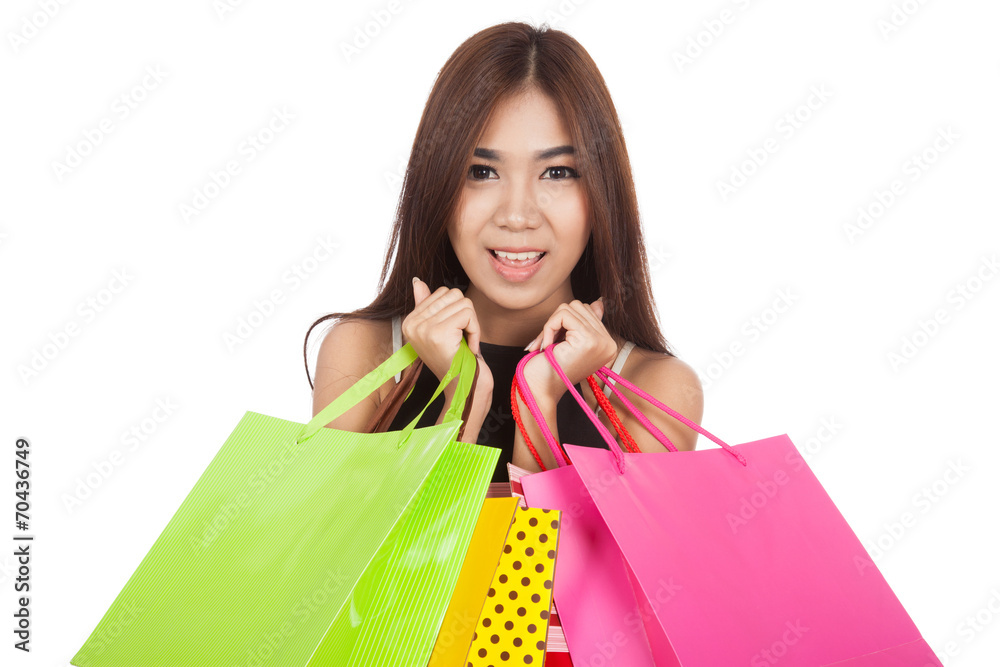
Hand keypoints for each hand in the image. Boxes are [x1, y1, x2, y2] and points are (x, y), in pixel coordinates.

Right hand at [404, 278, 492, 392]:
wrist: (465, 389)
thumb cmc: (457, 361)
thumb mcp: (440, 331)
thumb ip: (428, 305)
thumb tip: (417, 281)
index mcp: (409, 322)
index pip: (441, 292)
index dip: (456, 312)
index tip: (454, 335)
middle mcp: (411, 325)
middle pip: (452, 294)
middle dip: (466, 316)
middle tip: (462, 340)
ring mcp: (423, 329)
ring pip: (462, 302)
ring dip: (472, 324)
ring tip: (464, 344)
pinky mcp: (439, 333)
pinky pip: (468, 314)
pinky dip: (475, 330)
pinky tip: (468, 347)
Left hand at [521, 297, 615, 402]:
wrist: (540, 389)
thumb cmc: (551, 367)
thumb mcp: (572, 342)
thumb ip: (586, 322)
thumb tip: (599, 301)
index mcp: (608, 345)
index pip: (588, 311)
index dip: (565, 322)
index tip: (557, 343)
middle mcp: (609, 344)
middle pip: (580, 306)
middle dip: (558, 320)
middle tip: (548, 343)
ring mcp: (600, 342)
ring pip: (571, 307)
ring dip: (552, 324)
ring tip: (549, 345)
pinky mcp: (587, 340)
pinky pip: (563, 315)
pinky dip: (549, 327)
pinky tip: (547, 346)